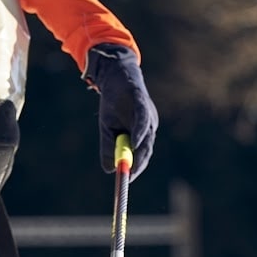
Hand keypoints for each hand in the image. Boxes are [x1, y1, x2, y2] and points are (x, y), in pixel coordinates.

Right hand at [83, 43, 157, 180]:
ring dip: (138, 152)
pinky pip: (143, 119)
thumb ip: (109, 149)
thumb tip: (111, 170)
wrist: (114, 76)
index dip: (136, 168)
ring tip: (128, 166)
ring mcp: (147, 113)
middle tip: (128, 176)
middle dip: (138, 164)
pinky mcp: (141, 101)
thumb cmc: (113, 103)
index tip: (127, 180)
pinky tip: (134, 143)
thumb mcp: (107, 129)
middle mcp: (148, 124)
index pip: (142, 154)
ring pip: (145, 136)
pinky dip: (140, 132)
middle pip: (147, 148)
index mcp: (142, 132)